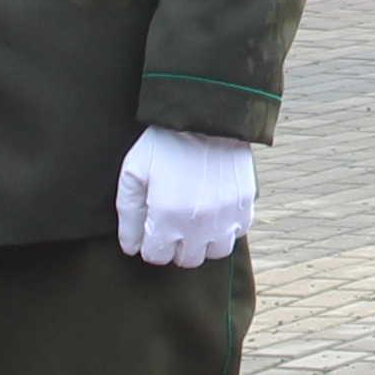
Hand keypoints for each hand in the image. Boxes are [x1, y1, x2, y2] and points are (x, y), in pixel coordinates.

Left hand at [114, 127, 259, 268]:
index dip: (150, 243)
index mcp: (167, 217)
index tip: (151, 226)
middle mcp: (199, 224)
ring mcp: (226, 216)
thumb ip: (129, 213)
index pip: (157, 256)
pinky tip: (216, 209)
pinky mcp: (245, 204)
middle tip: (172, 222)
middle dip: (176, 245)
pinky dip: (227, 227)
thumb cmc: (164, 142)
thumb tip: (131, 246)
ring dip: (204, 242)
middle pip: (186, 259)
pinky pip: (238, 232)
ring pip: (216, 252)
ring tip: (195, 220)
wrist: (206, 114)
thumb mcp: (133, 172)